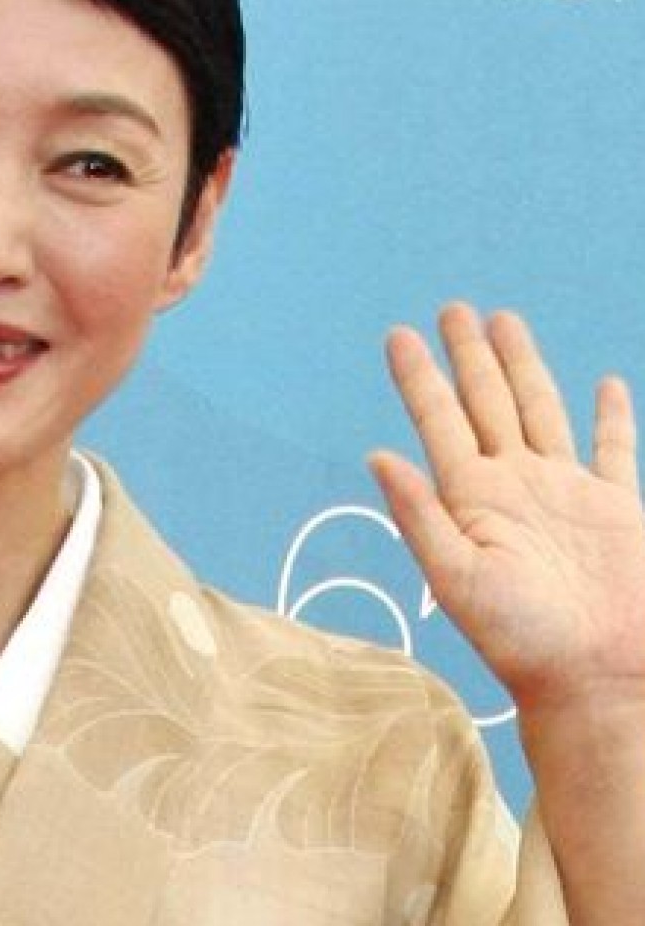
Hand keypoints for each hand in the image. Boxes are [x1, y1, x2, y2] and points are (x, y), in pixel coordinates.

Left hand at [369, 302, 644, 715]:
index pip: (439, 419)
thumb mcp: (457, 577)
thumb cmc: (524, 641)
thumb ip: (419, 515)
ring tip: (504, 322)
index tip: (399, 335)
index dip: (419, 377)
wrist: (600, 683)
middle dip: (470, 355)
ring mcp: (566, 492)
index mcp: (472, 497)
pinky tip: (607, 385)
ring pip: (541, 409)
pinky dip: (612, 417)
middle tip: (453, 309)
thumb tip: (376, 456)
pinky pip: (613, 450)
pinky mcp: (616, 509)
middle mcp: (514, 485)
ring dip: (523, 367)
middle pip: (487, 401)